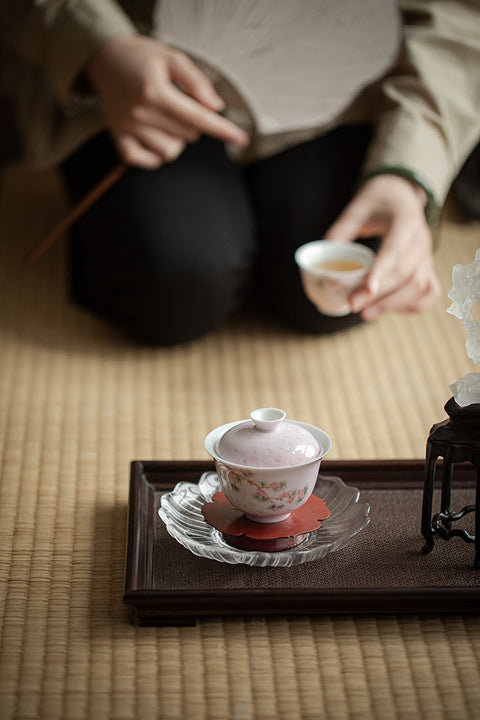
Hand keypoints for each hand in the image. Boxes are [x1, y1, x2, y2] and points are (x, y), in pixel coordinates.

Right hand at [85, 35, 248, 167]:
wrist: (105, 59)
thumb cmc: (143, 58)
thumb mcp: (172, 57)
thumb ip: (197, 82)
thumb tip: (216, 108)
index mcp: (155, 91)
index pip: (197, 117)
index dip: (222, 130)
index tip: (241, 140)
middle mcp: (140, 113)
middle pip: (188, 136)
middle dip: (192, 123)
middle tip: (179, 104)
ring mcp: (127, 128)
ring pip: (170, 152)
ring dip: (177, 140)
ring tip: (167, 119)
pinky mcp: (119, 138)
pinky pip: (147, 161)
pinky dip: (157, 155)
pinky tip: (156, 138)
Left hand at [324, 174, 441, 318]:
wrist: (401, 193)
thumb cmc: (378, 201)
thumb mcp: (357, 208)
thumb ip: (341, 231)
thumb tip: (323, 261)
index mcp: (406, 220)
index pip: (396, 249)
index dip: (382, 270)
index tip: (366, 289)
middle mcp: (421, 239)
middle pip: (406, 273)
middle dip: (379, 293)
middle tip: (352, 305)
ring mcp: (427, 255)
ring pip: (419, 285)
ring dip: (393, 304)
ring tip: (366, 314)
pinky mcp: (427, 266)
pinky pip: (430, 291)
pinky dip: (415, 305)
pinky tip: (393, 310)